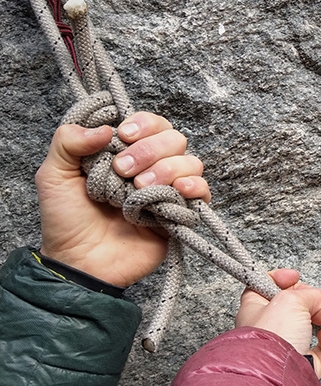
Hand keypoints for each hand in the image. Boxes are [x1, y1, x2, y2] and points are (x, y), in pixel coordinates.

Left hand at [36, 112, 210, 285]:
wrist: (80, 262)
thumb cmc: (66, 221)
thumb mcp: (53, 176)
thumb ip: (68, 142)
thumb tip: (106, 128)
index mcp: (125, 153)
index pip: (151, 123)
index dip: (143, 124)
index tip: (122, 137)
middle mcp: (151, 168)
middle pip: (174, 138)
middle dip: (149, 150)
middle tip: (122, 172)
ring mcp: (167, 191)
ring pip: (191, 162)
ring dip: (167, 169)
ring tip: (139, 189)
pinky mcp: (180, 214)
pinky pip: (203, 192)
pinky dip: (195, 186)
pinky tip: (176, 191)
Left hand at [235, 269, 320, 377]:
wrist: (278, 375)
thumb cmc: (271, 338)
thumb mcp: (291, 299)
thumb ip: (310, 294)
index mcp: (254, 309)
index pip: (265, 286)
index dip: (281, 278)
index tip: (295, 277)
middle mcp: (269, 329)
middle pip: (293, 307)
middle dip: (311, 302)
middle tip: (316, 302)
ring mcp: (287, 348)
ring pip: (310, 328)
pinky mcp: (304, 365)